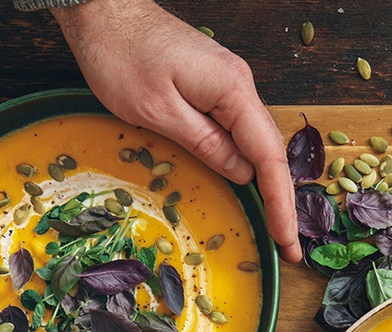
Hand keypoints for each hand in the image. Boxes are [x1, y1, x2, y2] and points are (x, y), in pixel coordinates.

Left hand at [52, 0, 300, 262]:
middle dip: (281, 201)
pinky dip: (247, 162)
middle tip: (288, 246)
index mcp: (233, 91)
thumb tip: (242, 174)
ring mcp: (228, 84)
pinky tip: (248, 185)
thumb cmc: (120, 54)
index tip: (289, 241)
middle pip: (271, 151)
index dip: (281, 204)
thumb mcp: (158, 111)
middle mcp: (240, 86)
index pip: (269, 158)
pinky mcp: (212, 85)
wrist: (102, 8)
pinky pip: (238, 129)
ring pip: (255, 141)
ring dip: (266, 184)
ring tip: (274, 224)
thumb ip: (205, 144)